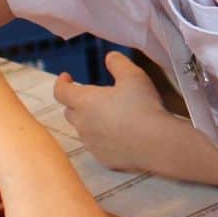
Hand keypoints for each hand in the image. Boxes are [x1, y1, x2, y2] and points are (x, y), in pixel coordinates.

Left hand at [54, 52, 167, 169]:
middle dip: (77, 102)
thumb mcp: (133, 76)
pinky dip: (103, 139)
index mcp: (85, 101)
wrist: (157, 143)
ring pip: (83, 130)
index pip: (61, 91)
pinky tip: (120, 135)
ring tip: (111, 116)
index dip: (61, 82)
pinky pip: (97, 146)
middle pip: (70, 111)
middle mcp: (83, 124)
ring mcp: (92, 144)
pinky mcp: (103, 159)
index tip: (67, 77)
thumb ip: (118, 63)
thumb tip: (110, 57)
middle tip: (94, 97)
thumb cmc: (143, 106)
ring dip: (91, 121)